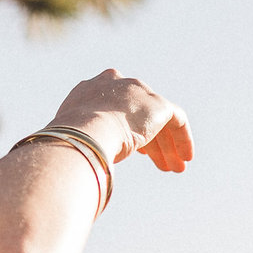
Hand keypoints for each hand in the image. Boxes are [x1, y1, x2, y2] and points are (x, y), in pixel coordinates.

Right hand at [50, 69, 192, 172]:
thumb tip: (75, 164)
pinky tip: (184, 158)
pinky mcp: (158, 104)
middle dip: (151, 140)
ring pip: (159, 120)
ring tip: (173, 169)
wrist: (83, 132)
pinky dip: (182, 139)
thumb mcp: (69, 138)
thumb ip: (79, 142)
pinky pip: (176, 120)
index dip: (127, 128)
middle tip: (160, 163)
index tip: (137, 151)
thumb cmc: (67, 142)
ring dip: (167, 146)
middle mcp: (118, 84)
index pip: (116, 106)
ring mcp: (139, 91)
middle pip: (139, 113)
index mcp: (92, 88)